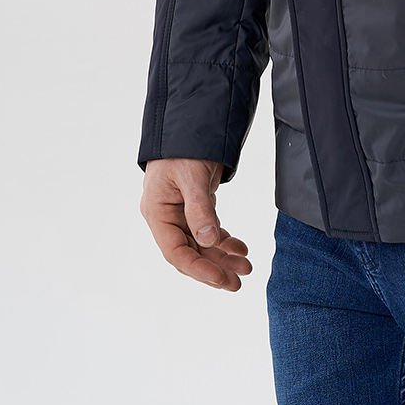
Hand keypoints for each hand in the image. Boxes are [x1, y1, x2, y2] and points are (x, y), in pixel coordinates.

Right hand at [140, 157, 251, 290]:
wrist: (190, 122)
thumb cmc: (184, 147)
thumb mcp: (192, 176)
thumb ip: (200, 208)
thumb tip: (209, 241)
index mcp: (157, 212)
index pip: (176, 251)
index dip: (199, 269)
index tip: (221, 279)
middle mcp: (166, 217)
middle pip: (189, 253)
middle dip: (214, 268)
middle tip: (239, 281)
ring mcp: (180, 213)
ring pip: (201, 245)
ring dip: (223, 257)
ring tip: (246, 266)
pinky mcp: (194, 207)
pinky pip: (208, 231)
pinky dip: (224, 241)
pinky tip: (240, 248)